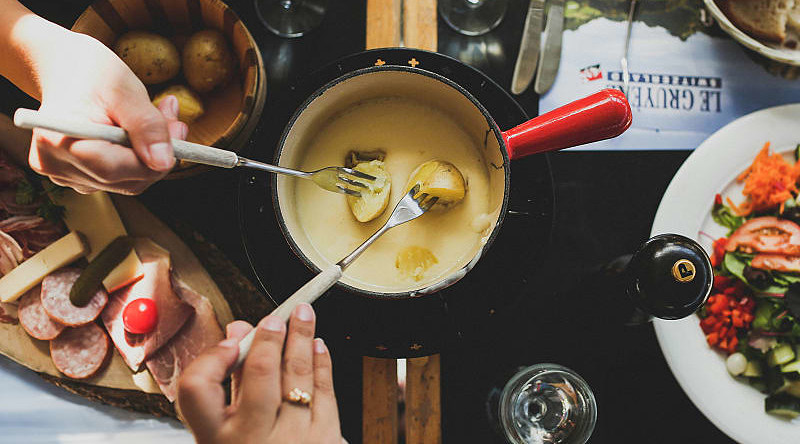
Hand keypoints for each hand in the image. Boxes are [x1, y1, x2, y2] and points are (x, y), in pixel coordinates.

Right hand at [27, 30, 185, 193]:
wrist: (65, 68)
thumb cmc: (89, 72)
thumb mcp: (124, 89)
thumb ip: (146, 126)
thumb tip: (163, 163)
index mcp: (57, 142)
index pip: (115, 170)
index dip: (154, 157)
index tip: (178, 129)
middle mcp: (56, 166)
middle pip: (127, 180)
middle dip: (159, 154)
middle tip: (174, 118)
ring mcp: (66, 176)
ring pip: (130, 182)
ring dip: (153, 154)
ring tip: (160, 116)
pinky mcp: (79, 177)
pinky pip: (123, 178)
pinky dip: (140, 158)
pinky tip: (142, 132)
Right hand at [178, 304, 344, 443]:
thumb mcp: (226, 431)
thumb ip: (229, 382)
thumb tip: (238, 331)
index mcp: (216, 439)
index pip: (197, 389)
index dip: (211, 358)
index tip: (228, 341)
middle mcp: (251, 440)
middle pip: (260, 374)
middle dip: (271, 338)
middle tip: (276, 317)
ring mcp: (292, 440)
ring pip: (299, 376)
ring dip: (303, 339)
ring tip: (304, 316)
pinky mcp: (325, 440)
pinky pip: (326, 391)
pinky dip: (322, 363)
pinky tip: (318, 346)